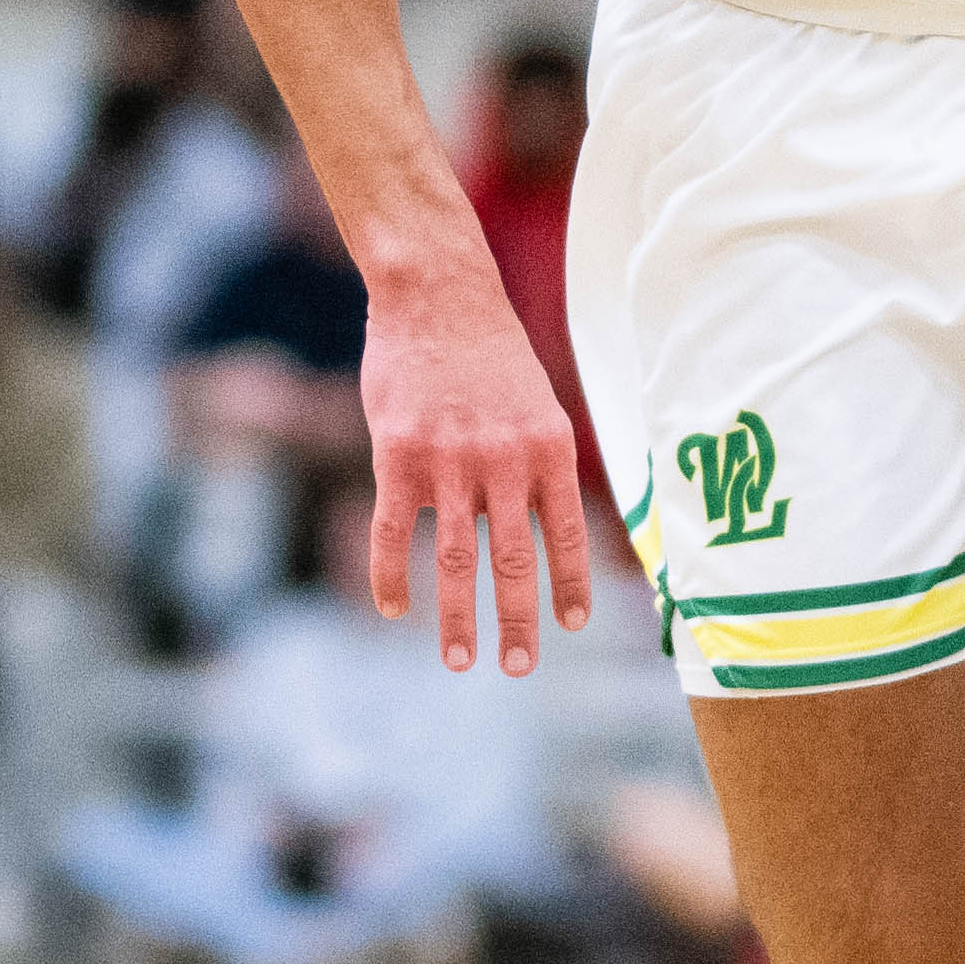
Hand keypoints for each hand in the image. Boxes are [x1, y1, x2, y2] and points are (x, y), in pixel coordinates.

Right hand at [357, 269, 597, 673]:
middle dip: (518, 623)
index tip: (572, 626)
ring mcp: (450, 461)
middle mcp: (505, 461)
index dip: (570, 585)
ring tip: (460, 661)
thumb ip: (544, 465)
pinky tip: (392, 609)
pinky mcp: (398, 457)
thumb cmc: (489, 354)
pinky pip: (396, 533)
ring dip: (460, 618)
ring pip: (458, 560)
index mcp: (549, 449)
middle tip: (518, 667)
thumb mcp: (539, 404)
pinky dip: (392, 577)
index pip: (566, 535)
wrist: (437, 296)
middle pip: (514, 561)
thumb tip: (553, 527)